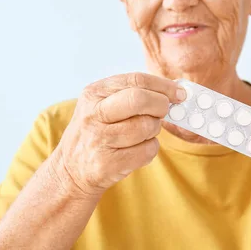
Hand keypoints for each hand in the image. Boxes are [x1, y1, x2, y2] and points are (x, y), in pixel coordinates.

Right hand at [52, 72, 185, 197]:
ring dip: (154, 130)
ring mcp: (99, 139)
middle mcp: (93, 114)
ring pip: (146, 127)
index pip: (136, 80)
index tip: (180, 93)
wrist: (71, 170)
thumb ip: (133, 94)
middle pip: (139, 99)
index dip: (163, 86)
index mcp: (94, 93)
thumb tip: (174, 90)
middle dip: (160, 105)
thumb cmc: (97, 132)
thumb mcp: (103, 105)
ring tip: (142, 134)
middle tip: (165, 111)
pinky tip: (137, 149)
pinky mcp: (107, 163)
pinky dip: (149, 149)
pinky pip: (147, 151)